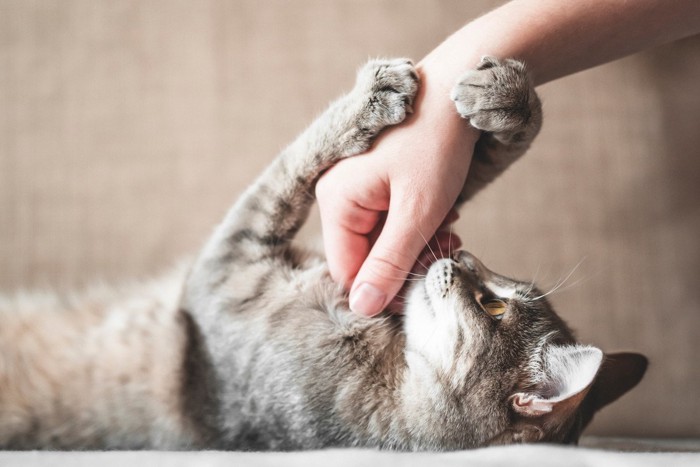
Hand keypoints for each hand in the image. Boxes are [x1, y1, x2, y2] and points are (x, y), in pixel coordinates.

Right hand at [316, 65, 480, 315]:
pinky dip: (419, 224)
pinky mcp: (377, 181)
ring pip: (382, 240)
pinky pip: (391, 220)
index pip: (347, 270)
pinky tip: (445, 215)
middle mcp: (338, 194)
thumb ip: (390, 263)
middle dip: (408, 260)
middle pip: (365, 255)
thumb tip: (363, 308)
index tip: (423, 289)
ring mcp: (357, 186)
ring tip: (451, 231)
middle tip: (447, 251)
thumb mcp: (418, 211)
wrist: (459, 89)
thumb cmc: (437, 142)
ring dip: (418, 244)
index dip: (384, 288)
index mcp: (337, 200)